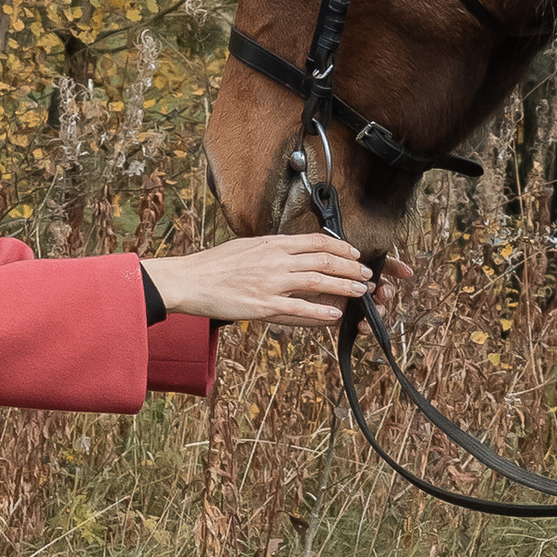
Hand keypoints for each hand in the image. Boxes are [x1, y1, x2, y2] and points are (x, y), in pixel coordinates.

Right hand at [144, 233, 382, 325]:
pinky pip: (299, 309)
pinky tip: (335, 315)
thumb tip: (290, 250)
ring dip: (344, 287)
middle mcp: (276, 260)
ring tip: (361, 292)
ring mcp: (272, 283)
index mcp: (272, 244)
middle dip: (350, 268)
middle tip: (366, 274)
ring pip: (319, 282)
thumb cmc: (214, 265)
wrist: (190, 280)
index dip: (340, 248)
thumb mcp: (247, 246)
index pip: (316, 241)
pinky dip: (320, 312)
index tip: (354, 254)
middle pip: (324, 261)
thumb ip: (271, 249)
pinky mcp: (264, 306)